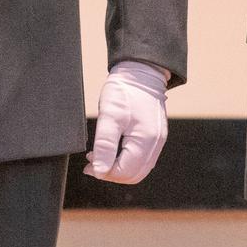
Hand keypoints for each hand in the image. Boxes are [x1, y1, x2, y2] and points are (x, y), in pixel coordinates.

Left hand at [83, 60, 168, 184]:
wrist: (141, 71)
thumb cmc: (125, 91)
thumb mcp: (109, 116)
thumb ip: (105, 145)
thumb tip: (99, 171)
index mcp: (145, 140)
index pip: (125, 172)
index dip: (105, 173)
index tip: (89, 165)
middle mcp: (155, 144)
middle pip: (133, 175)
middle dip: (111, 173)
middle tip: (92, 163)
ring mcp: (158, 140)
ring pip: (138, 169)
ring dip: (118, 168)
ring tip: (100, 156)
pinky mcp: (155, 136)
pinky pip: (142, 158)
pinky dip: (127, 160)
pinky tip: (113, 150)